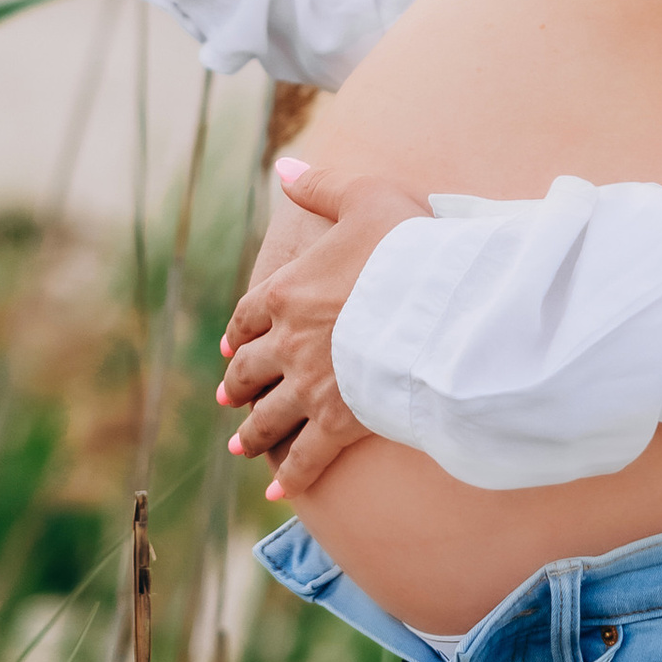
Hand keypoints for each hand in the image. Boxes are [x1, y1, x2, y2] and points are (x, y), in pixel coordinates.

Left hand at [217, 158, 432, 499]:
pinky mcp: (336, 423)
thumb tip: (284, 167)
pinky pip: (305, 458)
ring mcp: (309, 386)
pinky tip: (276, 494)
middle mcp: (288, 342)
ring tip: (239, 446)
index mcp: (288, 291)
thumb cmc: (406, 246)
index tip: (230, 347)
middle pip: (251, 367)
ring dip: (251, 433)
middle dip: (238, 383)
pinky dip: (290, 477)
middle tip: (229, 395)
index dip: (239, 331)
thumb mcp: (364, 196)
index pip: (250, 314)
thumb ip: (321, 185)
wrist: (433, 306)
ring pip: (268, 416)